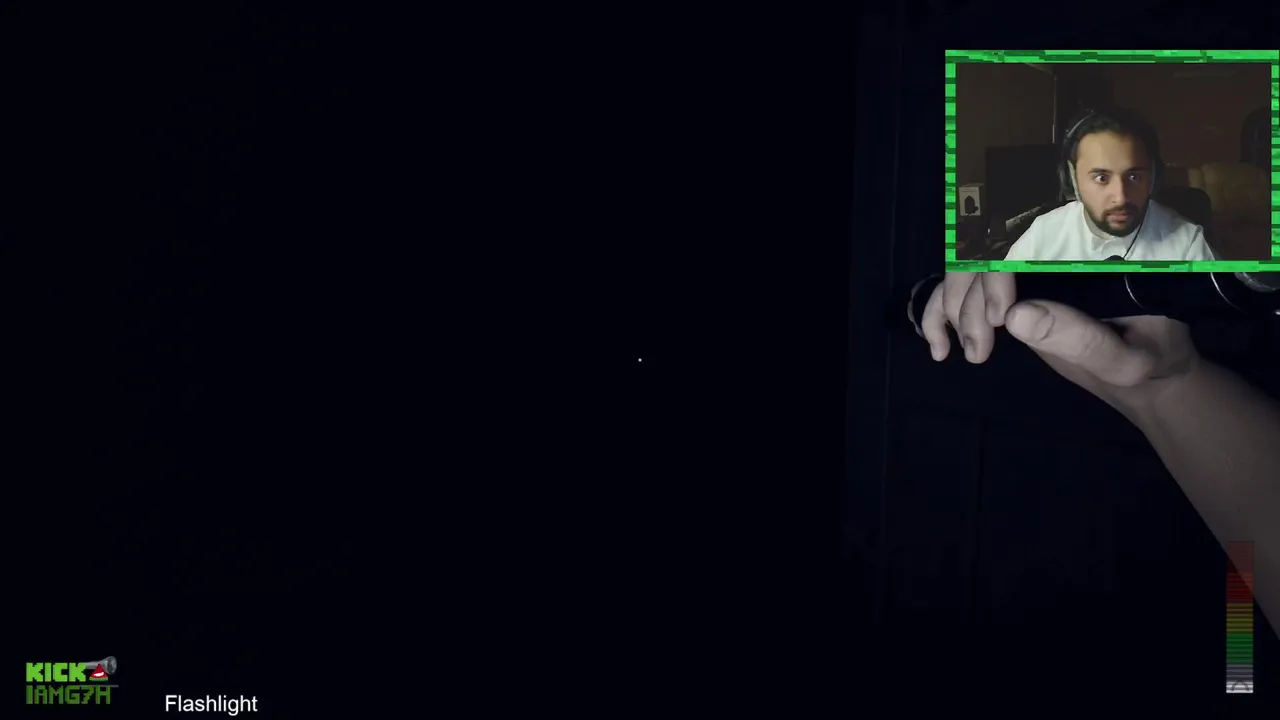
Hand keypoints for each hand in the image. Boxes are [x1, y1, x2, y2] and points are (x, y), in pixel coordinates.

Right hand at [920, 272, 1200, 413]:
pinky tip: (939, 346)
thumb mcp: (1124, 357)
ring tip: (969, 353)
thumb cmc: (1149, 359)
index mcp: (1085, 250)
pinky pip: (962, 292)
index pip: (1023, 241)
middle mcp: (1051, 252)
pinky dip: (939, 315)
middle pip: (984, 254)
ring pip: (964, 271)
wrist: (1147, 372)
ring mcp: (1026, 273)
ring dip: (951, 310)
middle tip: (979, 349)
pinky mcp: (1009, 294)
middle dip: (969, 300)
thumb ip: (1079, 337)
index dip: (997, 272)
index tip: (998, 319)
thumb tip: (1013, 316)